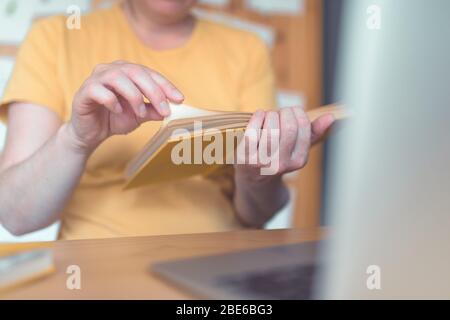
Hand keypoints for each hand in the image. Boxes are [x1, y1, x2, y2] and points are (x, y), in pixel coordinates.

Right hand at [66, 61, 183, 153]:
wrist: (91, 132)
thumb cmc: (115, 118)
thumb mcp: (140, 116)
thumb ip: (154, 110)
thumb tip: (171, 109)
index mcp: (127, 72)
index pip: (150, 73)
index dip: (166, 85)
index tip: (179, 99)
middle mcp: (111, 70)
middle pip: (135, 72)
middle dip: (154, 91)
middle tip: (164, 109)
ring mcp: (96, 78)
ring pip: (117, 77)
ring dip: (134, 96)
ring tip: (140, 113)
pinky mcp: (84, 91)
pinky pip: (99, 90)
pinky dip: (112, 101)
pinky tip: (118, 111)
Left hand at [234, 107, 334, 182]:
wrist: (255, 180)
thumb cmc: (279, 157)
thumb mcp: (298, 148)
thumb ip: (314, 132)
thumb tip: (331, 117)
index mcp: (299, 161)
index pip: (303, 128)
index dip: (298, 113)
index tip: (293, 111)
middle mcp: (282, 164)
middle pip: (289, 127)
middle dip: (284, 112)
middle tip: (280, 112)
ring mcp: (262, 162)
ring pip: (271, 128)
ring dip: (270, 114)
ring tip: (269, 116)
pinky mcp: (245, 158)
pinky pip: (253, 131)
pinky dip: (257, 117)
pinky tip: (260, 115)